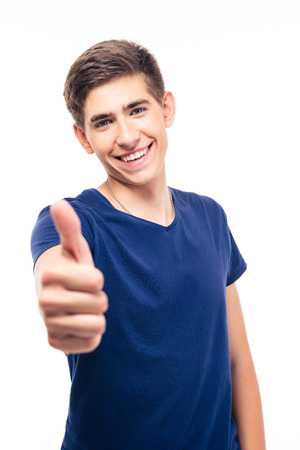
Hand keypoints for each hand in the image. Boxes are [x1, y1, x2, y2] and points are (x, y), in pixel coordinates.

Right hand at [36, 200, 107, 353]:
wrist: (61, 299)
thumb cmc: (73, 270)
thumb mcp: (75, 248)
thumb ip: (70, 227)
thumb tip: (59, 203)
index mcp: (50, 274)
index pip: (97, 280)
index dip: (97, 278)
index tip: (85, 276)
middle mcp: (45, 301)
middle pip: (100, 303)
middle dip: (99, 298)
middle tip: (86, 294)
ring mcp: (49, 325)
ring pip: (97, 325)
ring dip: (96, 316)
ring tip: (83, 309)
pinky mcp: (56, 343)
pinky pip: (91, 342)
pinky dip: (91, 335)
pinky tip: (79, 324)